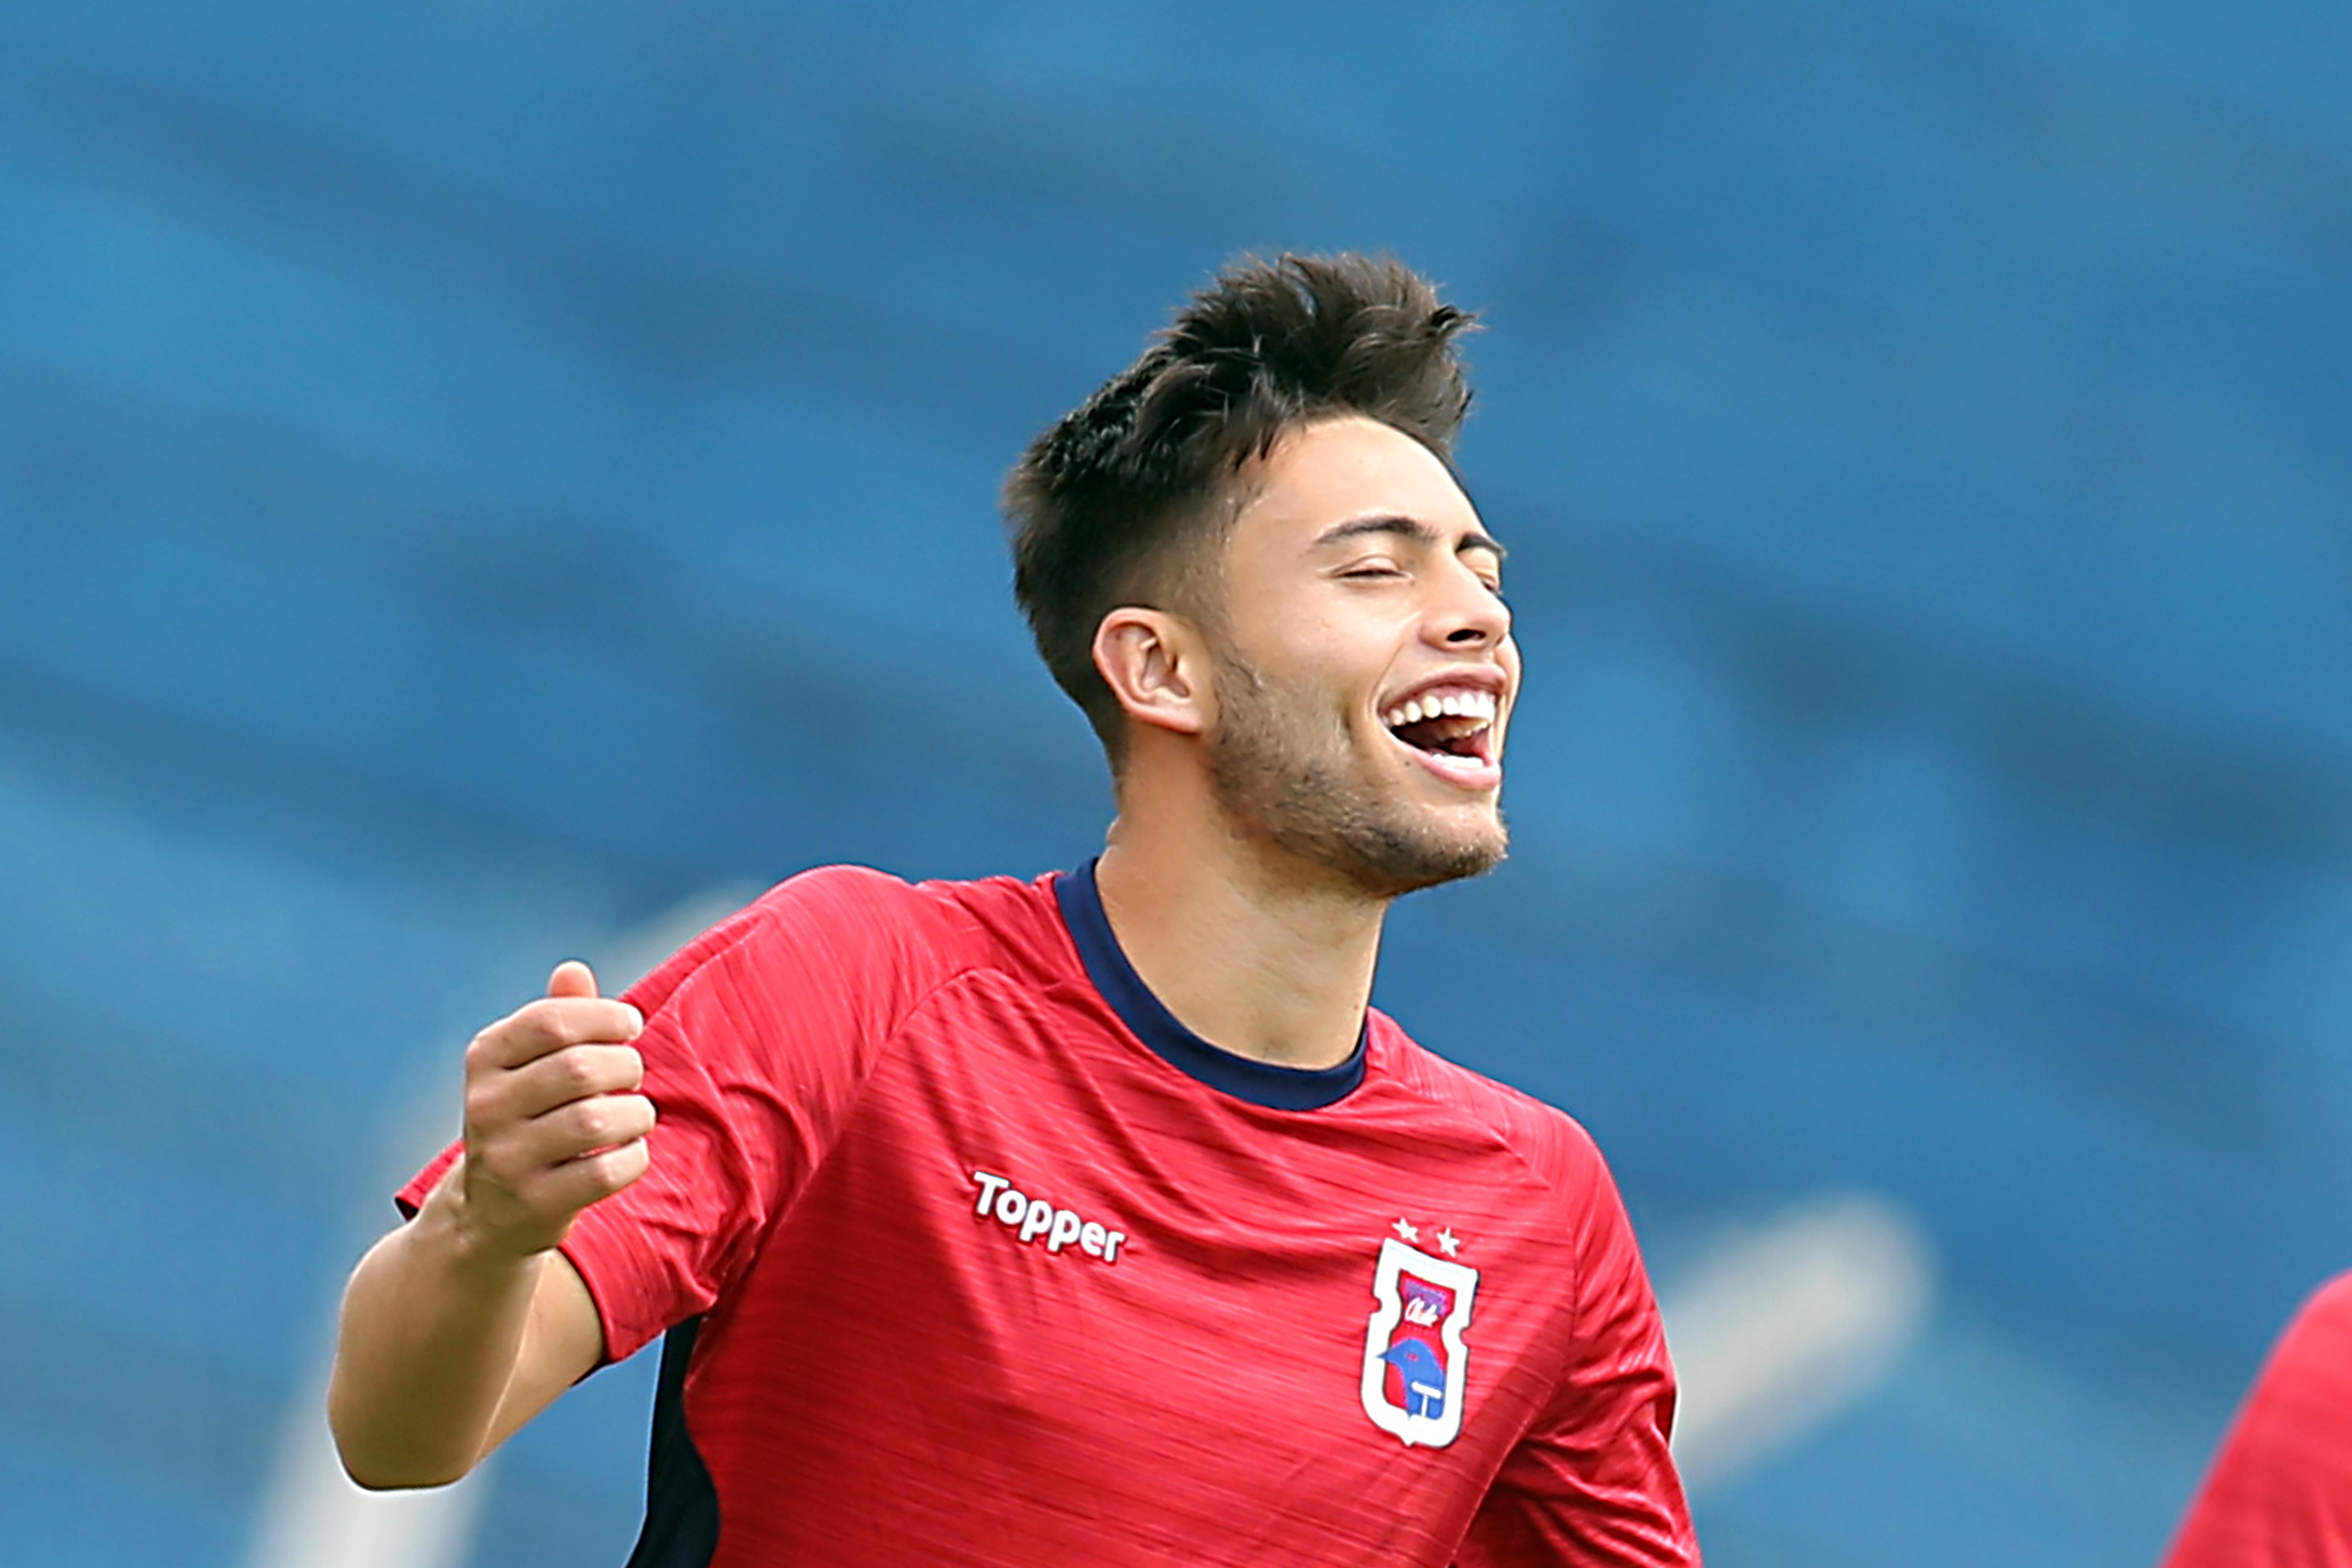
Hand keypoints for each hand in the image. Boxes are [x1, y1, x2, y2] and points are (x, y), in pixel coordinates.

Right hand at [451, 961, 653, 1258]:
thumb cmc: (527, 1119)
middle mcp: (486, 1107)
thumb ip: (557, 1018)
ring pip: (594, 1120)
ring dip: (635, 1113)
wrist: (489, 1213)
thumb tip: (573, 970)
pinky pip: (604, 1171)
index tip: (630, 1025)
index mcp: (484, 1059)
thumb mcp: (529, 1065)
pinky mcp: (535, 1203)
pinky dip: (633, 1156)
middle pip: (579, 1069)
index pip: (551, 1021)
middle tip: (632, 1075)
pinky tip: (628, 1151)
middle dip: (625, 1065)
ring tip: (636, 1114)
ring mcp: (507, 1159)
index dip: (604, 1016)